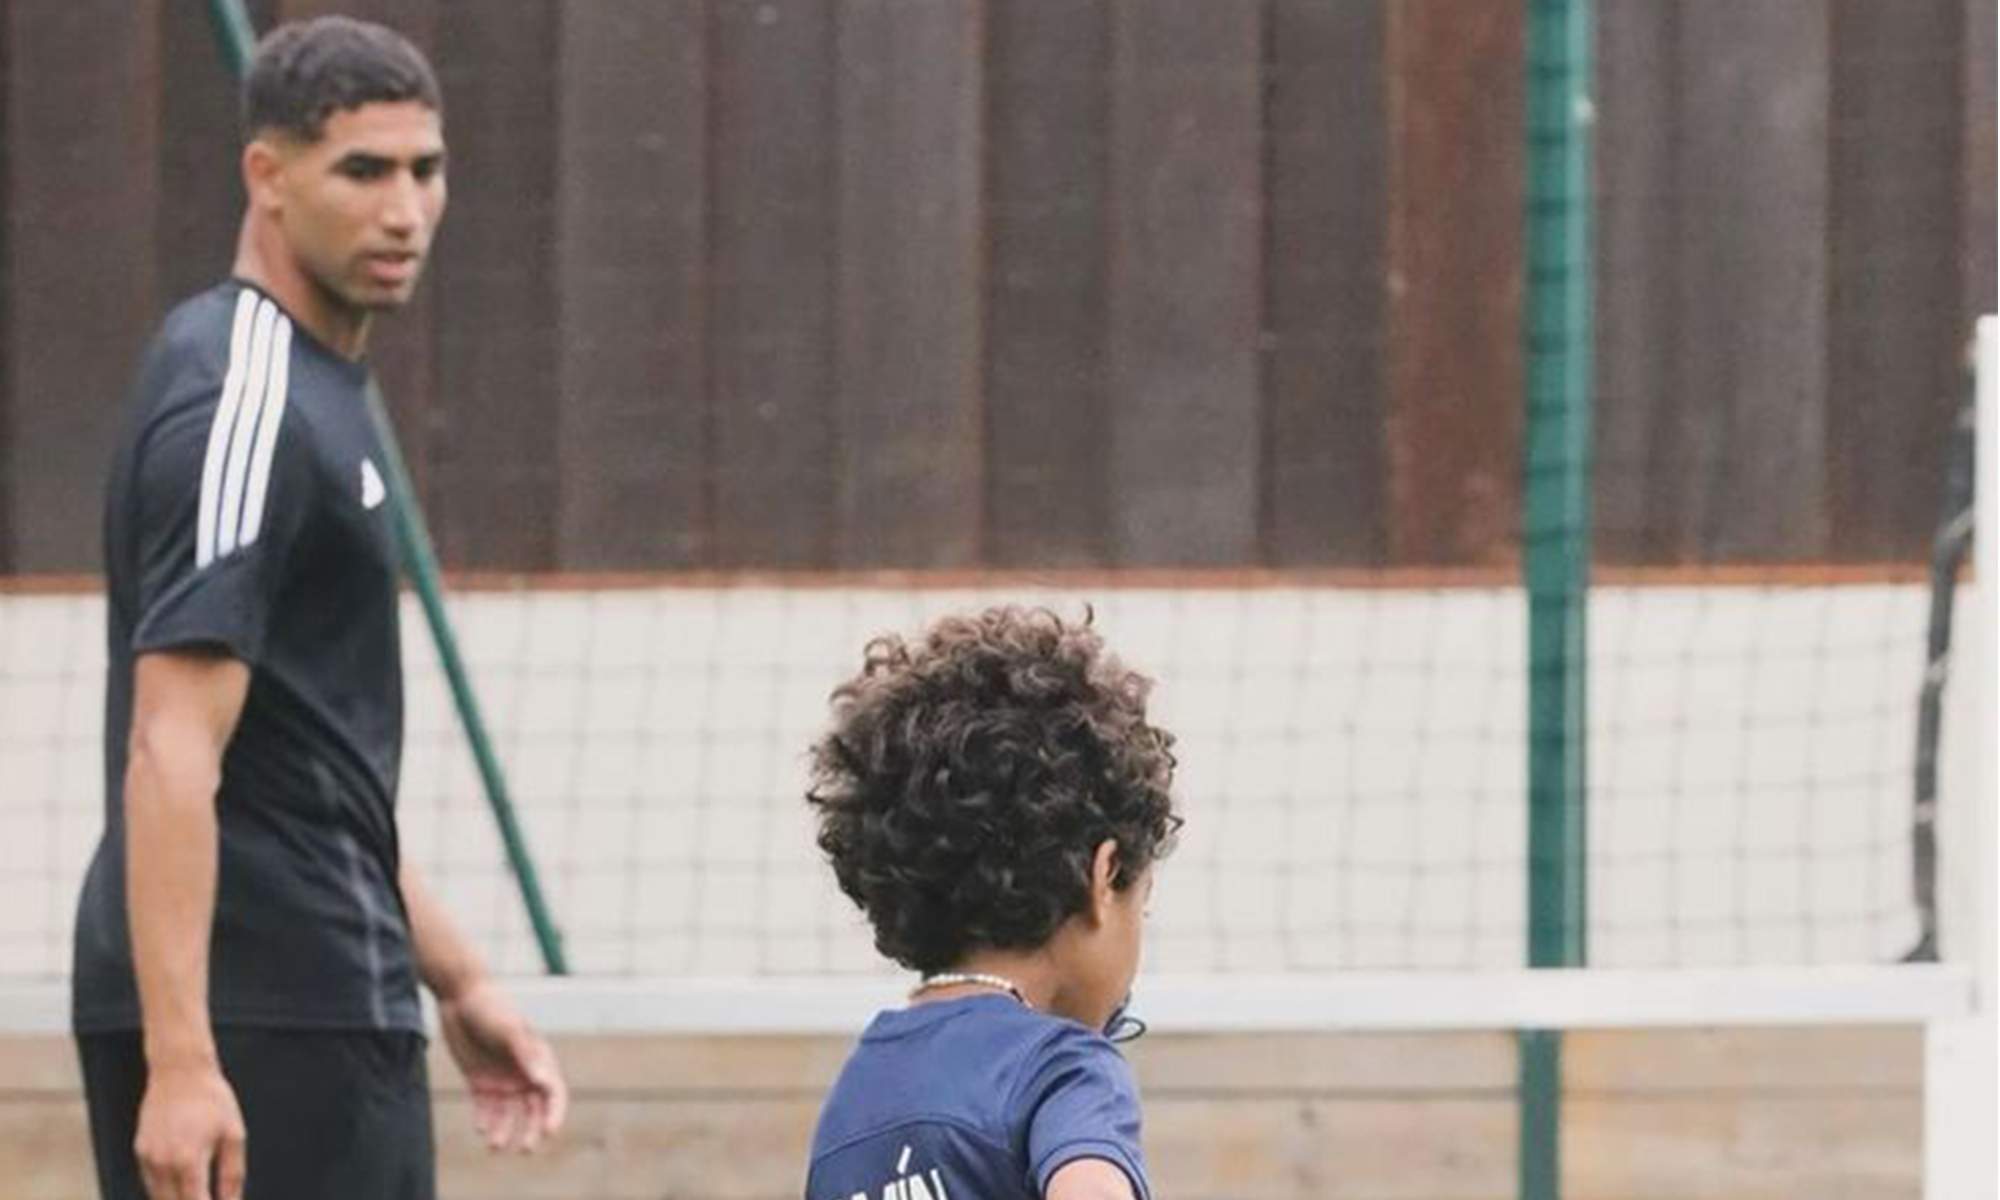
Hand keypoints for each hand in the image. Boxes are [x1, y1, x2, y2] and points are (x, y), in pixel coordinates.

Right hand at [134, 1060, 246, 1199]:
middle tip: (207, 1196)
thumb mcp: (233, 1135)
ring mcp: (146, 1158)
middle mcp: (162, 1164)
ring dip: (177, 1199)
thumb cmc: (213, 1100)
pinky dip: (165, 1189)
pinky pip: (150, 1182)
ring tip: (197, 1191)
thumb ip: (232, 1175)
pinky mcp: (139, 1151)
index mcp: (188, 1160)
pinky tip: (181, 1182)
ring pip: (159, 1197)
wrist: (180, 1070)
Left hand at [438, 980, 567, 1152]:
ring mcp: (502, 1079)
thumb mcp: (510, 1031)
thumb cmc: (492, 1008)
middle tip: (525, 1149)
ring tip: (494, 1145)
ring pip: (508, 1115)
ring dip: (505, 1131)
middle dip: (532, 1130)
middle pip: (533, 1110)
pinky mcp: (480, 1082)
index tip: (549, 1132)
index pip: (553, 1094)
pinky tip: (481, 1128)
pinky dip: (485, 1121)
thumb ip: (527, 1056)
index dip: (554, 1114)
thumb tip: (544, 1083)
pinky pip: (485, 1109)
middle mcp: (523, 1073)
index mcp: (538, 1060)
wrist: (460, 996)